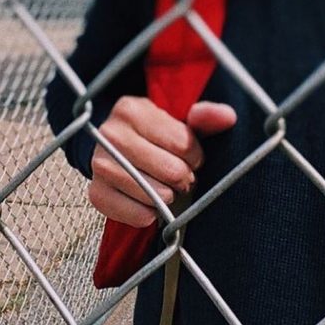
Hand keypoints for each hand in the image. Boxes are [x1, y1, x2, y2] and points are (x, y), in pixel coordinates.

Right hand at [88, 96, 236, 227]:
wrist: (115, 151)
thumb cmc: (153, 135)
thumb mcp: (179, 119)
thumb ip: (205, 117)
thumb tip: (227, 117)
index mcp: (131, 109)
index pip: (182, 143)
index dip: (195, 155)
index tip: (189, 156)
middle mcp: (110, 134)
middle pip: (171, 170)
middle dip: (184, 177)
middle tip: (179, 176)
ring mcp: (100, 164)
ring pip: (155, 194)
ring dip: (168, 196)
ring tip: (166, 187)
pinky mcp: (96, 193)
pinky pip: (137, 214)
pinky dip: (150, 214)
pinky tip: (150, 202)